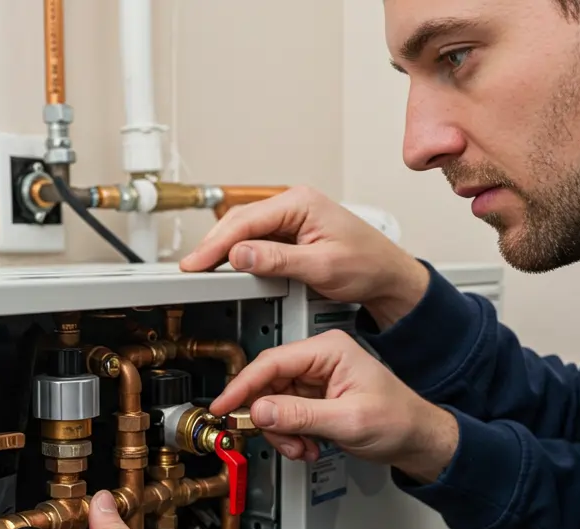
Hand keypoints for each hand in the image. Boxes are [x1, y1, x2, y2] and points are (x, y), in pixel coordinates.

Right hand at [179, 186, 430, 327]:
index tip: (197, 262)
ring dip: (224, 248)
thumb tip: (239, 254)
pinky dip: (240, 252)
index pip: (246, 220)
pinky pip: (257, 239)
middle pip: (240, 221)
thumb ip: (277, 259)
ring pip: (245, 229)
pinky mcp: (292, 232)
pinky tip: (228, 265)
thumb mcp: (321, 266)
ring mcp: (292, 217)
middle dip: (214, 244)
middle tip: (191, 268)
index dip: (217, 243)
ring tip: (203, 268)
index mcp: (301, 202)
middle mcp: (294, 204)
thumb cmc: (367, 265)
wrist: (388, 276)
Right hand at [210, 329, 458, 483]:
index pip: (272, 362)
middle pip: (268, 384)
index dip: (243, 386)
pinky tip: (308, 446)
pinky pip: (286, 415)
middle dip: (270, 419)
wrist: (418, 439)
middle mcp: (320, 359)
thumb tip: (260, 410)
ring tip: (303, 448)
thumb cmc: (399, 420)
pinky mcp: (315, 398)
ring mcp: (316, 379)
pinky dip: (291, 435)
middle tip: (279, 440)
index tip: (224, 406)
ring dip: (282, 432)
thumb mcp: (347, 421)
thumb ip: (300, 415)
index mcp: (329, 350)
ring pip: (274, 404)